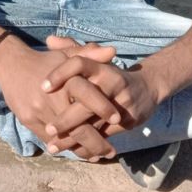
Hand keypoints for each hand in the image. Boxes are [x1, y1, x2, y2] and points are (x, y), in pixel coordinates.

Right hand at [0, 39, 121, 160]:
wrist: (11, 64)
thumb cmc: (45, 60)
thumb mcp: (67, 55)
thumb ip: (90, 54)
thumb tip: (113, 51)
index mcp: (64, 81)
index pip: (87, 96)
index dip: (103, 108)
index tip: (118, 119)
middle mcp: (51, 99)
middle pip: (77, 126)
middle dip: (96, 142)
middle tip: (111, 151)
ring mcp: (38, 111)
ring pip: (64, 137)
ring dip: (82, 149)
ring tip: (97, 155)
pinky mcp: (28, 120)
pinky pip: (49, 139)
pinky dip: (64, 146)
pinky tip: (77, 151)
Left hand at [41, 36, 158, 153]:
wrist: (148, 88)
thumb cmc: (110, 75)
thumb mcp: (95, 61)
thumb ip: (71, 50)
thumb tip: (49, 39)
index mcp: (101, 66)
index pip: (79, 64)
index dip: (60, 73)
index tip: (43, 87)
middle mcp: (112, 82)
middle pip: (86, 101)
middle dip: (66, 118)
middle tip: (48, 129)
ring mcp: (121, 102)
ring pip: (94, 123)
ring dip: (73, 137)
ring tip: (53, 146)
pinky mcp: (128, 120)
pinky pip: (104, 135)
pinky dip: (87, 145)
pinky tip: (72, 151)